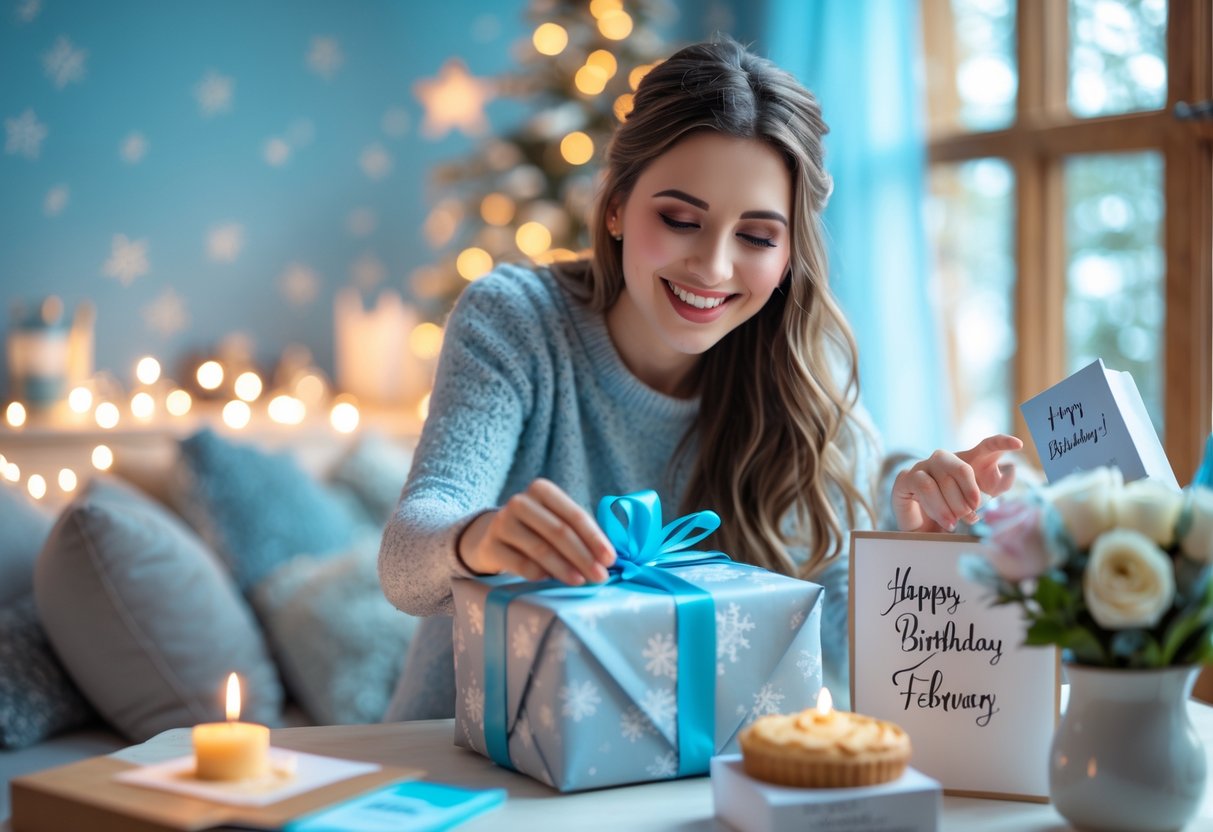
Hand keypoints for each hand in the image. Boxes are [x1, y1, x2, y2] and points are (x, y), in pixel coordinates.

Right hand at [458, 478, 615, 583]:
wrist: (491, 537)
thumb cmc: (534, 529)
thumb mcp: (553, 519)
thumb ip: (578, 532)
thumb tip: (607, 559)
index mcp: (542, 490)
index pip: (574, 515)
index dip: (595, 538)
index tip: (610, 560)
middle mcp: (520, 502)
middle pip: (559, 532)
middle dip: (584, 557)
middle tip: (600, 577)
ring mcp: (502, 523)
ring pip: (540, 549)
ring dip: (565, 568)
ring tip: (581, 581)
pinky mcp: (491, 546)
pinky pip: (521, 564)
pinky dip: (540, 574)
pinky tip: (551, 580)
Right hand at [892, 434, 1023, 532]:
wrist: (922, 529)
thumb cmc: (953, 512)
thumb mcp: (977, 503)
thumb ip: (995, 488)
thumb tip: (1010, 470)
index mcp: (967, 462)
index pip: (986, 445)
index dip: (1002, 442)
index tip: (1018, 445)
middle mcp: (944, 459)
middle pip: (961, 466)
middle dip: (970, 492)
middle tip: (973, 511)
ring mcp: (923, 466)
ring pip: (941, 479)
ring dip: (952, 504)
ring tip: (956, 521)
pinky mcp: (906, 477)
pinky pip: (924, 486)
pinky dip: (936, 506)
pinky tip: (944, 520)